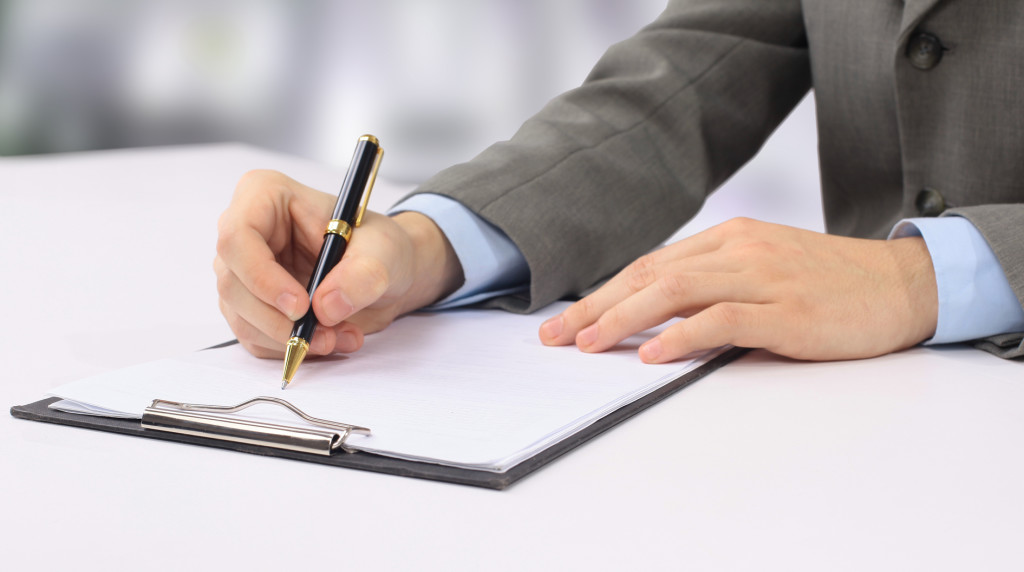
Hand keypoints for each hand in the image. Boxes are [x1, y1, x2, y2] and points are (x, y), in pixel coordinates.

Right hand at [214, 170, 462, 357]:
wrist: (382, 274)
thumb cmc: (377, 246)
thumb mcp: (384, 252)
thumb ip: (362, 275)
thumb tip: (326, 307)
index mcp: (265, 196)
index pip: (237, 236)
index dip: (261, 276)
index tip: (301, 307)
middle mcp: (244, 233)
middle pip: (233, 284)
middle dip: (280, 321)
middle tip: (327, 335)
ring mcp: (242, 272)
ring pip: (241, 317)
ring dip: (289, 339)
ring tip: (340, 337)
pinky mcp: (249, 306)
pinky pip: (254, 337)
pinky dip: (290, 348)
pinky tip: (329, 340)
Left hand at [538, 218, 938, 361]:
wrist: (902, 283)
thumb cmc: (827, 283)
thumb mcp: (762, 271)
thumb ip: (712, 285)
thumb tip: (652, 316)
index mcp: (728, 239)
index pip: (649, 265)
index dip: (601, 294)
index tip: (565, 321)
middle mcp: (738, 250)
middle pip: (649, 275)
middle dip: (595, 307)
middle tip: (555, 338)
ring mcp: (763, 277)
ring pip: (676, 291)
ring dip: (623, 319)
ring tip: (587, 344)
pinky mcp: (787, 311)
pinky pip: (722, 318)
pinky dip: (681, 335)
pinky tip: (651, 352)